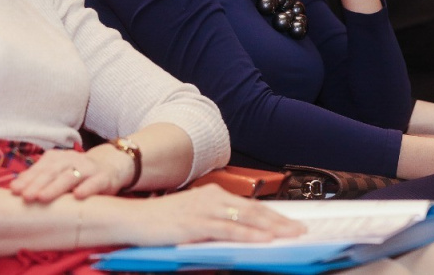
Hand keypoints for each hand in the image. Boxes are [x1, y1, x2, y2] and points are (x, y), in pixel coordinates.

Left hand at [9, 145, 131, 201]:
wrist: (110, 165)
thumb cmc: (77, 173)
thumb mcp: (58, 172)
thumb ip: (40, 177)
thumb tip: (14, 186)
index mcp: (58, 158)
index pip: (41, 168)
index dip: (27, 178)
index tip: (14, 190)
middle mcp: (72, 160)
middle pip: (52, 171)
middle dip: (38, 183)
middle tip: (25, 196)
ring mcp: (88, 168)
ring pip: (70, 177)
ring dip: (56, 187)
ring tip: (42, 197)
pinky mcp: (103, 178)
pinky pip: (94, 183)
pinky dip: (86, 188)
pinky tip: (77, 196)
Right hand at [123, 184, 304, 245]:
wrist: (133, 218)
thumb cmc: (160, 221)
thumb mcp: (193, 218)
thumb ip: (215, 222)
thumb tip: (238, 233)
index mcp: (213, 195)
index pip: (250, 205)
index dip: (273, 214)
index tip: (292, 222)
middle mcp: (212, 198)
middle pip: (254, 210)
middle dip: (280, 220)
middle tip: (300, 229)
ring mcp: (205, 210)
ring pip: (246, 219)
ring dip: (271, 227)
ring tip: (290, 234)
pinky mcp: (196, 224)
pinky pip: (228, 230)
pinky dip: (248, 234)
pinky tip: (262, 239)